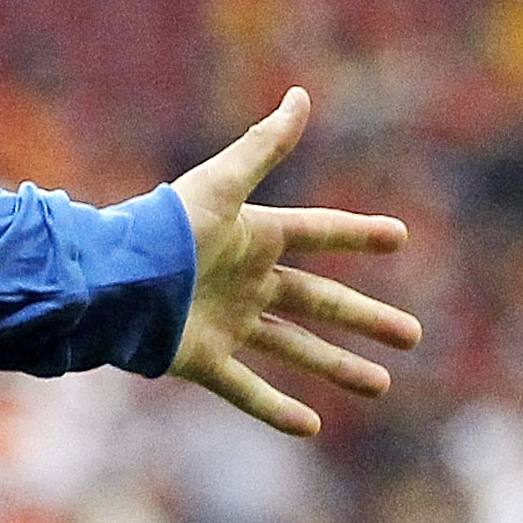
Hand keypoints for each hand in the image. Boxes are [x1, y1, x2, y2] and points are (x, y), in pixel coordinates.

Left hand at [164, 87, 418, 436]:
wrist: (109, 279)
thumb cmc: (165, 228)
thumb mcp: (222, 185)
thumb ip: (262, 146)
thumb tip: (299, 96)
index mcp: (252, 238)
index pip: (317, 233)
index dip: (355, 234)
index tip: (399, 237)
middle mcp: (244, 282)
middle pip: (318, 301)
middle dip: (365, 318)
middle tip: (413, 335)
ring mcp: (225, 322)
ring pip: (293, 349)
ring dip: (337, 366)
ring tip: (382, 385)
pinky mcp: (200, 358)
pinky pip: (246, 388)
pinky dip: (276, 409)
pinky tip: (312, 426)